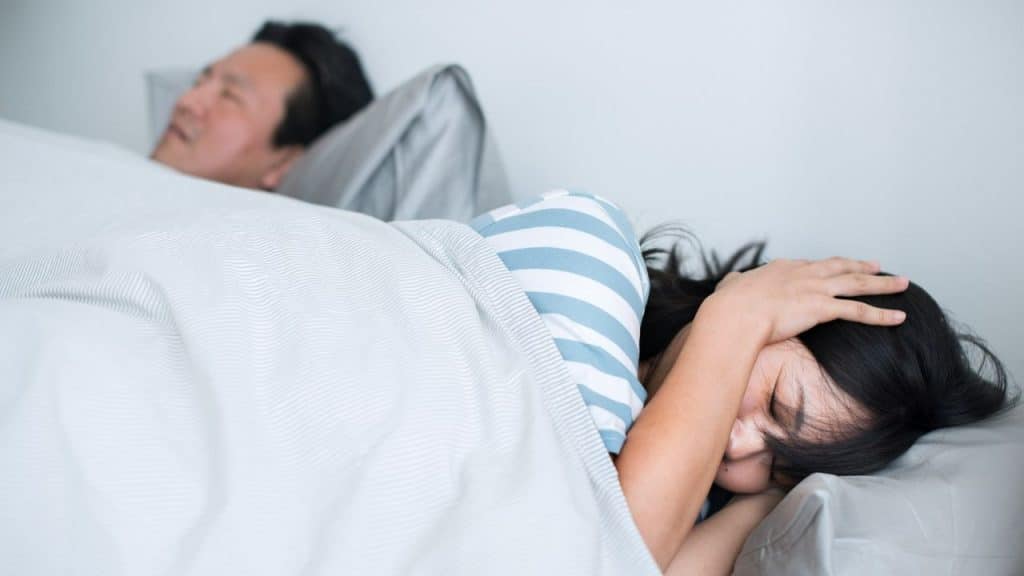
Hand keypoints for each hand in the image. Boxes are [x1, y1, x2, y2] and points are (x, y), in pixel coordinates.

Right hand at [706, 257, 908, 344]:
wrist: (735, 314)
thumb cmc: (729, 305)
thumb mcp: (730, 286)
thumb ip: (734, 282)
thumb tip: (731, 281)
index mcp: (782, 268)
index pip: (811, 265)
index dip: (827, 267)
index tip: (836, 267)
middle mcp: (803, 274)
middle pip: (840, 267)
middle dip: (861, 266)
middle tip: (877, 266)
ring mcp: (815, 289)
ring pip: (857, 284)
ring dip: (883, 285)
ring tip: (902, 284)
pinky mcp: (822, 308)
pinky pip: (859, 311)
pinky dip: (881, 314)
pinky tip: (899, 317)